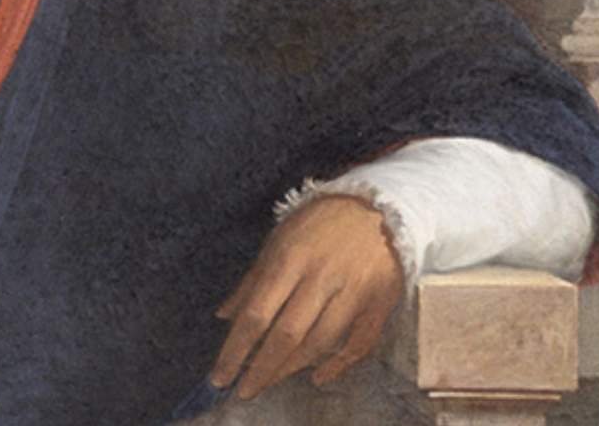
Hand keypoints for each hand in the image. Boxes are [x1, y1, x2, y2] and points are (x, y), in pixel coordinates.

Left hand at [210, 195, 402, 398]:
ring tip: (271, 380)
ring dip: (292, 368)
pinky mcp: (379, 303)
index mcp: (289, 259)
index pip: (256, 314)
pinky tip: (317, 376)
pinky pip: (358, 344)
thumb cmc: (319, 224)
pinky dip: (338, 366)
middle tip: (244, 391)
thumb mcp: (278, 241)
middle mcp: (321, 277)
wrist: (378, 207)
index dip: (235, 350)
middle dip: (261, 368)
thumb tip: (224, 315)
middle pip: (286, 335)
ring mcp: (353, 292)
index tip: (220, 376)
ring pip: (320, 343)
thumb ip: (252, 281)